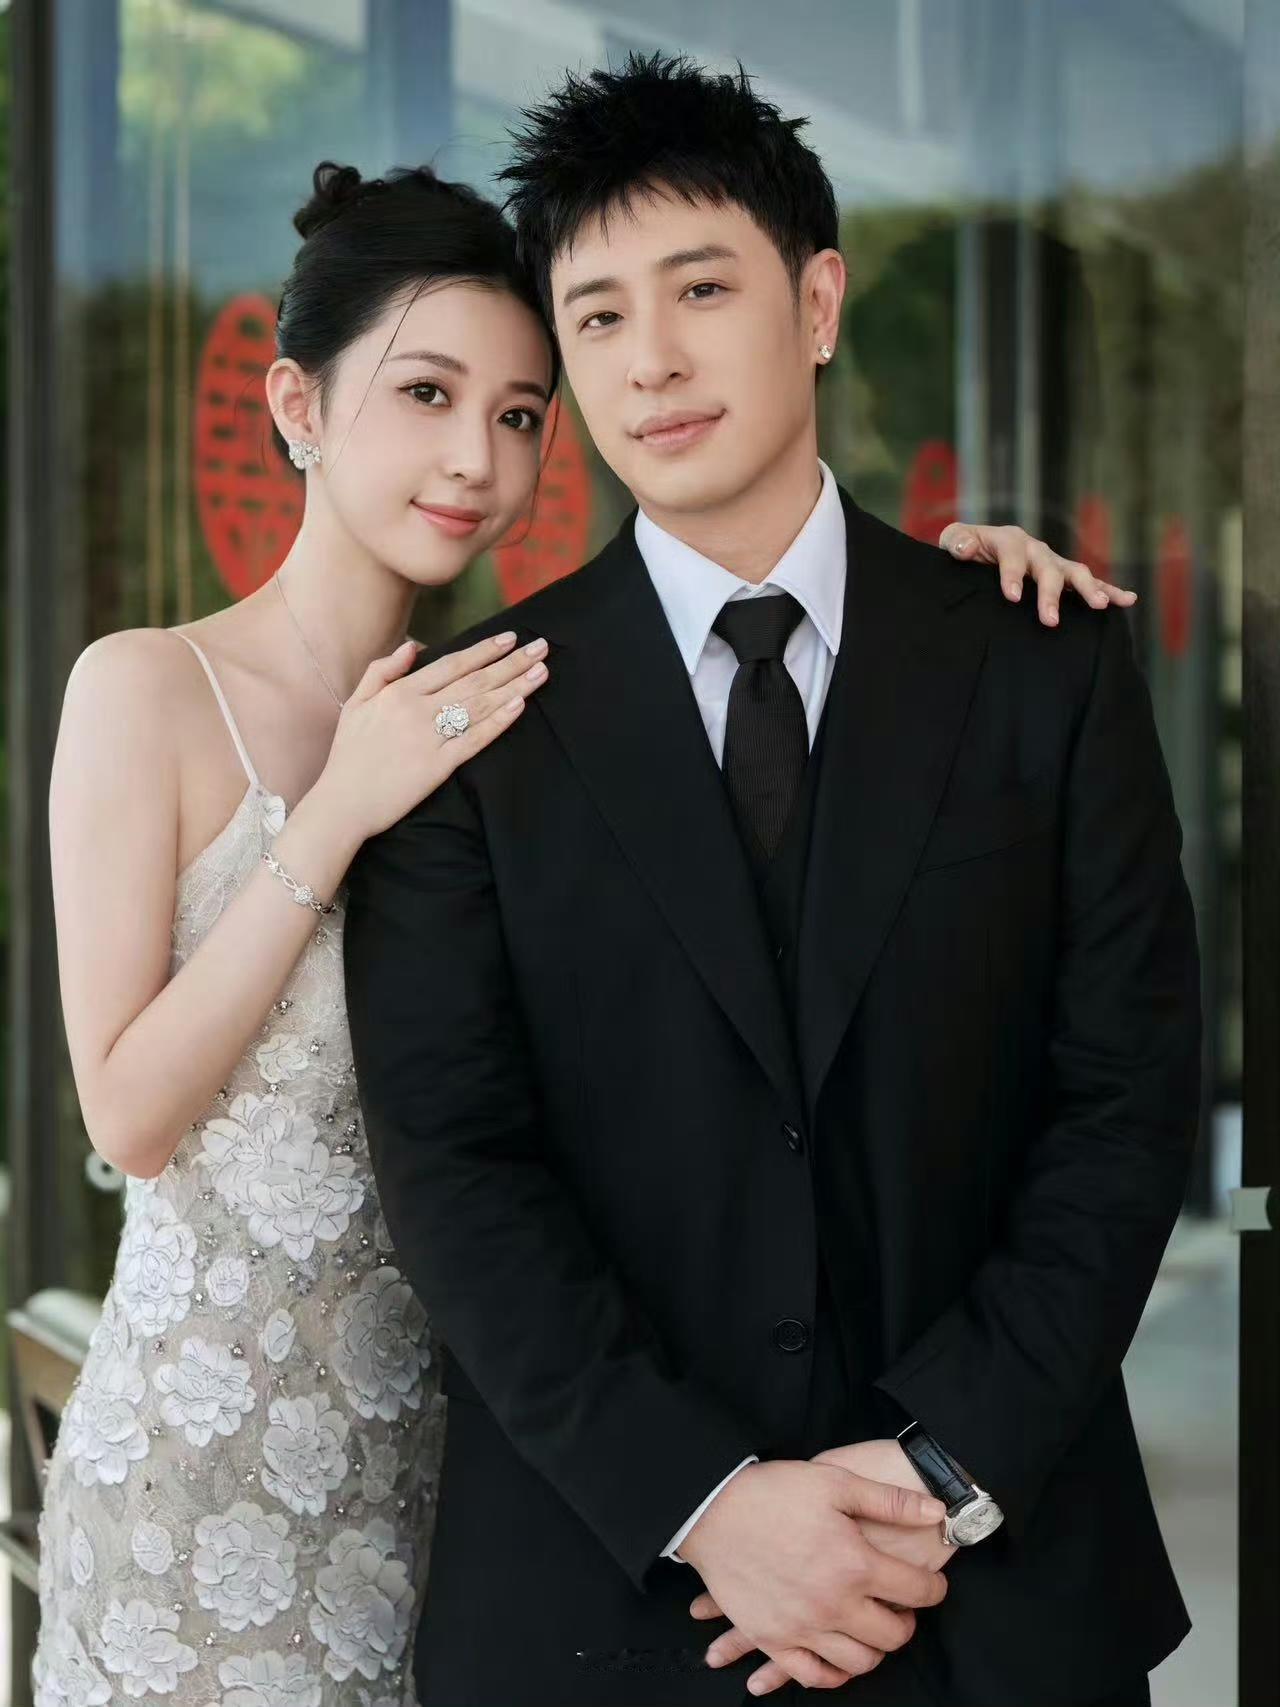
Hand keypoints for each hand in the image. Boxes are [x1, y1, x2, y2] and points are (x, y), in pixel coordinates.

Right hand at [313, 631, 547, 842]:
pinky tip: (519, 707)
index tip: (510, 638)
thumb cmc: (348, 755)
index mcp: (399, 692)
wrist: (342, 803)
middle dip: (511, 663)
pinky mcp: (438, 766)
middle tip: (541, 648)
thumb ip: (382, 671)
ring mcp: (429, 738)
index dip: (484, 650)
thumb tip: (412, 646)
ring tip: (540, 672)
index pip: (452, 664)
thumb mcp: (356, 704)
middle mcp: (417, 710)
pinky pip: (474, 740)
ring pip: (480, 706)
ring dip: (514, 687)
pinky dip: (498, 723)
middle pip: (474, 681)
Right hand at [677, 1458, 947, 1695]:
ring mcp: (802, 1627)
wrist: (712, 1510)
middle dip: (907, 1621)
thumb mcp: (835, 1481)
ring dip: (875, 1648)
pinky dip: (832, 1674)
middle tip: (901, 1606)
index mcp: (855, 1564)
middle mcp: (833, 1604)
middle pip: (893, 1635)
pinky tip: (837, 1658)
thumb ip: (890, 1501)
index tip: (933, 1584)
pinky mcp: (773, 1639)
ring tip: (872, 1627)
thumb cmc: (774, 1492)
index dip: (934, 1588)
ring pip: (858, 1662)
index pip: (917, 1591)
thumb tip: (937, 1511)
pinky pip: (812, 1676)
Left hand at [939, 522, 1136, 626]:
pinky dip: (1110, 589)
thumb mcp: (953, 541)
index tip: (1012, 597)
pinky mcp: (1063, 576)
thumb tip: (965, 548)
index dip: (1012, 575)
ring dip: (1088, 589)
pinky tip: (1128, 600)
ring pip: (1075, 572)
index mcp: (1009, 539)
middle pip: (1048, 568)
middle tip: (1050, 620)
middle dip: (1051, 593)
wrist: (978, 548)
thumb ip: (956, 541)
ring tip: (1099, 606)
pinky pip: (1090, 582)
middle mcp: (1036, 549)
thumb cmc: (964, 548)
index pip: (1013, 555)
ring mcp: (1053, 562)